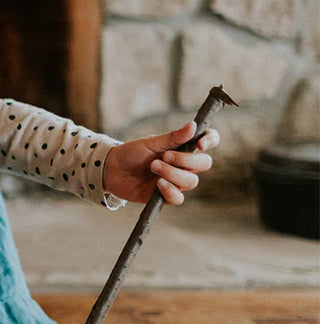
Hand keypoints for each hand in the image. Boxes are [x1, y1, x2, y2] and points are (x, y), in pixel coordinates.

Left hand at [103, 121, 218, 205]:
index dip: (210, 141)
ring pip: (191, 181)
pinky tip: (157, 184)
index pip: (209, 141)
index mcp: (183, 147)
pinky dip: (170, 190)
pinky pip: (178, 198)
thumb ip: (173, 137)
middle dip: (186, 160)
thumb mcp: (150, 143)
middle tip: (164, 156)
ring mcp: (177, 180)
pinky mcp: (166, 196)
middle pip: (204, 164)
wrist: (111, 170)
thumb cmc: (131, 153)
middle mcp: (184, 164)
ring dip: (172, 174)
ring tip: (153, 167)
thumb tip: (193, 125)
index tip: (200, 143)